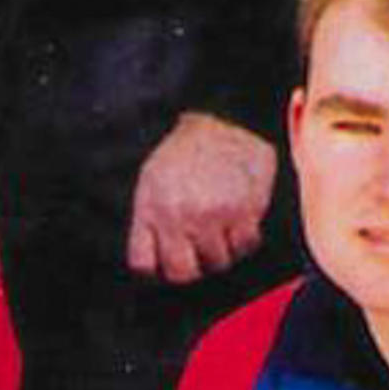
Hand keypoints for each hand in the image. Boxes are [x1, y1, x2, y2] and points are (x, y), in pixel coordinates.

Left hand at [128, 113, 277, 284]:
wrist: (227, 117)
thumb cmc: (186, 151)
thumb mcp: (152, 179)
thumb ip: (149, 220)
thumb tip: (151, 265)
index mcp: (151, 206)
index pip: (143, 264)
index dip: (155, 267)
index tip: (166, 260)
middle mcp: (179, 214)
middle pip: (182, 273)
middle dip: (190, 267)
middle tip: (197, 252)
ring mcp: (212, 214)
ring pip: (217, 262)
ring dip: (221, 249)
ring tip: (220, 224)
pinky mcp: (244, 211)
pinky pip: (245, 246)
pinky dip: (244, 237)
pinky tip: (239, 216)